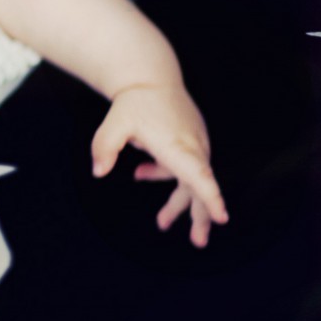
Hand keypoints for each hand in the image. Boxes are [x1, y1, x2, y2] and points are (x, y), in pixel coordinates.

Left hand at [90, 82, 228, 247]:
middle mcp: (192, 147)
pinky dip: (163, 174)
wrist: (151, 77)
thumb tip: (98, 171)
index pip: (199, 175)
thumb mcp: (115, 121)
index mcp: (178, 146)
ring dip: (178, 203)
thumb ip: (104, 146)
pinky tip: (140, 173)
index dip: (211, 197)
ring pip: (192, 181)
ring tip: (162, 223)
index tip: (221, 218)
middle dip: (201, 215)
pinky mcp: (191, 143)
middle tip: (198, 242)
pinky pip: (182, 167)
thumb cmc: (135, 100)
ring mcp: (194, 145)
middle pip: (201, 187)